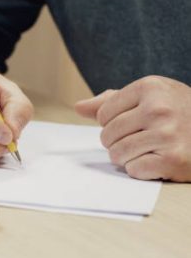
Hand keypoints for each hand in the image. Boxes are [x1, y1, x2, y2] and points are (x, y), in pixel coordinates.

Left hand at [75, 76, 190, 181]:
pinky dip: (140, 170)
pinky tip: (156, 161)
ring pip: (117, 154)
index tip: (132, 123)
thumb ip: (111, 101)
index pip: (103, 114)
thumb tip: (78, 107)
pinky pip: (134, 170)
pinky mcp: (173, 160)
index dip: (112, 122)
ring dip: (126, 158)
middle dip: (116, 142)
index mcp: (149, 87)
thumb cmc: (179, 111)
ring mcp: (167, 135)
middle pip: (107, 135)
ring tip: (145, 150)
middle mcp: (158, 109)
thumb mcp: (150, 96)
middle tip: (139, 139)